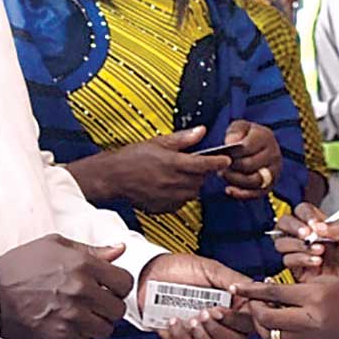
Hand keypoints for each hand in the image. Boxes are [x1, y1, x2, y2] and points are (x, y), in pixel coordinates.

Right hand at [0, 234, 133, 338]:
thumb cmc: (18, 268)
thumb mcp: (55, 245)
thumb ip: (91, 249)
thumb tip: (117, 250)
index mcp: (82, 265)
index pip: (124, 282)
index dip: (119, 286)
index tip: (112, 288)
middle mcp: (80, 290)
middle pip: (118, 309)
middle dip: (110, 306)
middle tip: (98, 304)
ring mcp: (70, 315)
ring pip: (105, 330)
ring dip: (97, 325)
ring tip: (84, 317)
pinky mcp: (58, 336)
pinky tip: (71, 328)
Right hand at [67, 127, 231, 212]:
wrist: (112, 177)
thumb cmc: (132, 157)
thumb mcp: (158, 142)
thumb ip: (183, 138)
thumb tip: (201, 131)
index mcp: (173, 163)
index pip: (204, 164)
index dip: (218, 162)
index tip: (225, 160)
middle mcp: (172, 182)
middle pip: (200, 180)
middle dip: (202, 172)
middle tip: (195, 165)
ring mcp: (168, 197)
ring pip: (192, 192)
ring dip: (192, 184)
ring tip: (180, 175)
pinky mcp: (162, 207)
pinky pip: (181, 203)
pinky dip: (181, 195)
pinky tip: (171, 187)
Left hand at [141, 254, 255, 338]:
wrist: (149, 276)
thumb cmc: (180, 269)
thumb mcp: (210, 268)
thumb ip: (234, 279)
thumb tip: (254, 291)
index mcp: (235, 306)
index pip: (252, 324)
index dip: (240, 321)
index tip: (222, 309)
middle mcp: (224, 324)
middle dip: (221, 331)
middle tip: (206, 312)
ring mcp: (206, 336)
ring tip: (192, 319)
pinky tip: (174, 321)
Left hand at [220, 120, 280, 199]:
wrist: (260, 147)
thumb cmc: (248, 136)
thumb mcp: (241, 127)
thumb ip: (235, 131)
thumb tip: (231, 142)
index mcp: (266, 137)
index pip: (247, 147)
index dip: (231, 153)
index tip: (221, 155)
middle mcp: (274, 154)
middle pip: (249, 165)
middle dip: (231, 167)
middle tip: (219, 166)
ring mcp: (274, 171)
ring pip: (253, 181)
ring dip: (235, 180)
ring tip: (223, 174)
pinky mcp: (270, 185)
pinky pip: (256, 193)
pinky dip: (241, 194)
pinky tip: (229, 189)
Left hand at [233, 277, 338, 338]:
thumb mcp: (329, 280)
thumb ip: (301, 285)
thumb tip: (276, 290)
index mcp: (316, 297)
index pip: (274, 294)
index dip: (252, 290)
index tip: (240, 287)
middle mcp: (312, 319)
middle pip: (267, 320)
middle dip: (253, 310)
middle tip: (251, 300)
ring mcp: (314, 335)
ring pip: (274, 335)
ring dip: (264, 323)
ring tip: (265, 310)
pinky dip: (279, 330)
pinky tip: (282, 318)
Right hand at [273, 203, 338, 284]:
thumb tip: (318, 225)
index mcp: (326, 229)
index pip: (304, 212)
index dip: (305, 215)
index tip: (314, 223)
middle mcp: (311, 241)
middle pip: (286, 224)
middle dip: (294, 227)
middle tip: (307, 234)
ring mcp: (303, 256)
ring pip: (283, 242)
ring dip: (298, 244)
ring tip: (318, 251)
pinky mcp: (299, 273)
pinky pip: (288, 261)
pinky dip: (300, 259)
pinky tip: (316, 263)